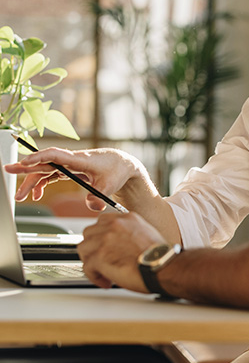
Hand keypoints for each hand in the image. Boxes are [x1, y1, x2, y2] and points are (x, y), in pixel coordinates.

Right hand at [4, 147, 140, 210]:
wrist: (123, 165)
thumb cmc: (116, 171)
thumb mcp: (110, 186)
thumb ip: (99, 198)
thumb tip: (91, 206)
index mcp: (80, 160)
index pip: (56, 155)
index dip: (40, 157)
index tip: (25, 161)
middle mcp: (72, 160)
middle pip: (45, 163)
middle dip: (26, 167)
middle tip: (8, 170)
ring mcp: (69, 165)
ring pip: (45, 171)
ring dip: (32, 182)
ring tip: (21, 197)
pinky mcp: (70, 170)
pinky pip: (51, 176)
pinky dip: (42, 184)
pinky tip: (36, 195)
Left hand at [77, 212, 165, 290]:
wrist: (163, 266)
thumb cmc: (159, 256)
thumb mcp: (145, 233)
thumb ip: (128, 233)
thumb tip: (118, 243)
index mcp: (127, 218)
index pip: (102, 221)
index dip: (101, 236)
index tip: (104, 245)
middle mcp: (114, 225)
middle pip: (89, 233)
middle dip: (93, 247)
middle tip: (101, 259)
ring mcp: (105, 240)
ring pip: (84, 249)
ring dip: (91, 262)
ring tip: (103, 272)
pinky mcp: (99, 256)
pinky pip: (86, 267)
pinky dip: (94, 277)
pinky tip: (106, 281)